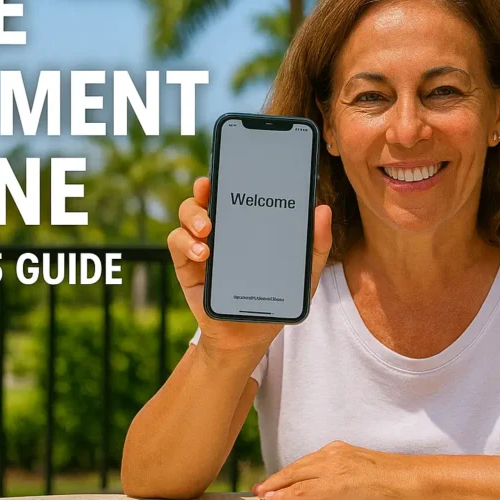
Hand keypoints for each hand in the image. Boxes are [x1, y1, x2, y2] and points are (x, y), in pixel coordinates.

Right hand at [167, 176, 332, 353]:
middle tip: (210, 188)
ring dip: (193, 215)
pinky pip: (176, 242)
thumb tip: (323, 210)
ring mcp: (201, 245)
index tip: (233, 163)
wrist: (248, 336)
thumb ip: (316, 246)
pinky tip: (203, 254)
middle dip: (205, 187)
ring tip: (208, 229)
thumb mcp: (304, 274)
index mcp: (246, 224)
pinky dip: (186, 243)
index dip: (231, 173)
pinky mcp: (187, 265)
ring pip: (187, 214)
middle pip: (206, 196)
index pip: (236, 190)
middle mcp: (221, 228)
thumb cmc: (274, 300)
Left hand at [251, 441, 419, 499]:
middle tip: (258, 488)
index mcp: (337, 450)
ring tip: (262, 494)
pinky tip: (276, 499)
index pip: (305, 462)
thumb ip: (342, 471)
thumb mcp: (360, 468)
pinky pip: (305, 489)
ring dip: (276, 486)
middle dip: (275, 479)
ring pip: (296, 476)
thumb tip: (327, 485)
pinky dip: (287, 495)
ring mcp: (333, 467)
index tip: (273, 480)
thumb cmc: (391, 477)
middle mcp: (332, 454)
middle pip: (296, 467)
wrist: (408, 477)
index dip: (286, 473)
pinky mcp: (336, 483)